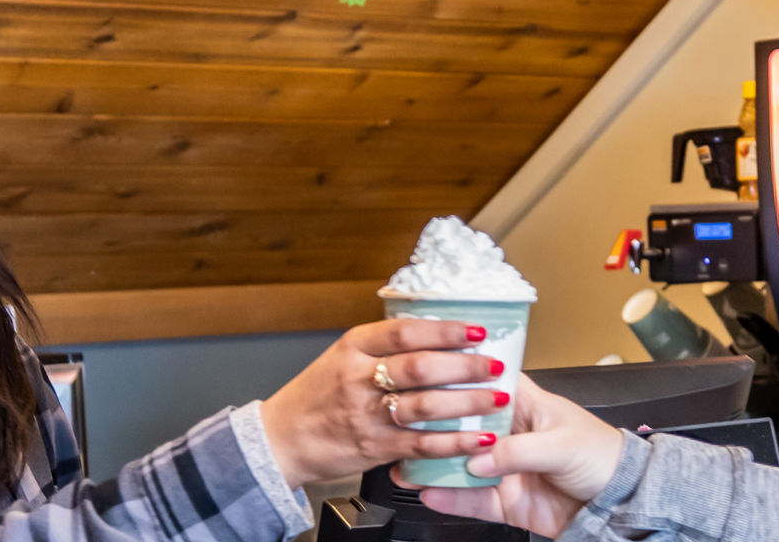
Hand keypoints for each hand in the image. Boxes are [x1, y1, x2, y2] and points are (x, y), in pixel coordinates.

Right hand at [262, 319, 508, 487]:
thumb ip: (383, 348)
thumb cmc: (316, 397)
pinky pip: (421, 444)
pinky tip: (478, 438)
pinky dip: (454, 442)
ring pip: (425, 405)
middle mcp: (358, 378)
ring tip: (497, 397)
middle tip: (494, 365)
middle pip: (420, 367)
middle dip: (465, 366)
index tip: (477, 330)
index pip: (405, 332)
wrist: (280, 439)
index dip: (445, 331)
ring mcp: (365, 415)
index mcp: (353, 347)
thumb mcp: (342, 358)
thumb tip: (438, 336)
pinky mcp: (373, 447)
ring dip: (467, 402)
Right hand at [416, 375, 624, 536]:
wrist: (620, 505)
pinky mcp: (505, 500)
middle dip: (434, 425)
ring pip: (460, 464)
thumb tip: (479, 459)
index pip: (487, 381)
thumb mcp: (562, 445)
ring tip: (405, 462)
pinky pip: (470, 499)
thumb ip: (518, 450)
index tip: (428, 372)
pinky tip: (427, 492)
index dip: (460, 376)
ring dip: (433, 463)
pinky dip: (448, 498)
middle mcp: (510, 434)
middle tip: (406, 424)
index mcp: (527, 405)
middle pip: (463, 424)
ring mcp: (505, 468)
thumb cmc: (604, 458)